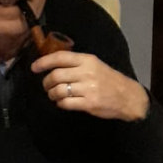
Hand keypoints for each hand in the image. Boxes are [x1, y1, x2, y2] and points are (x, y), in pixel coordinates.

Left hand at [31, 50, 148, 121]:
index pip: (60, 58)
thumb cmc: (109, 80)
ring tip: (54, 95)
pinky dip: (60, 104)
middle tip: (47, 86)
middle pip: (56, 76)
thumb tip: (53, 65)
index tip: (34, 67)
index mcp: (87, 60)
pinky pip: (66, 103)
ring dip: (52, 94)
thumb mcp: (95, 65)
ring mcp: (88, 88)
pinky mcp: (88, 103)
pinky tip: (62, 103)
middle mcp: (86, 72)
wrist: (127, 96)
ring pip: (59, 90)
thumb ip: (77, 64)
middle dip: (46, 82)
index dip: (44, 62)